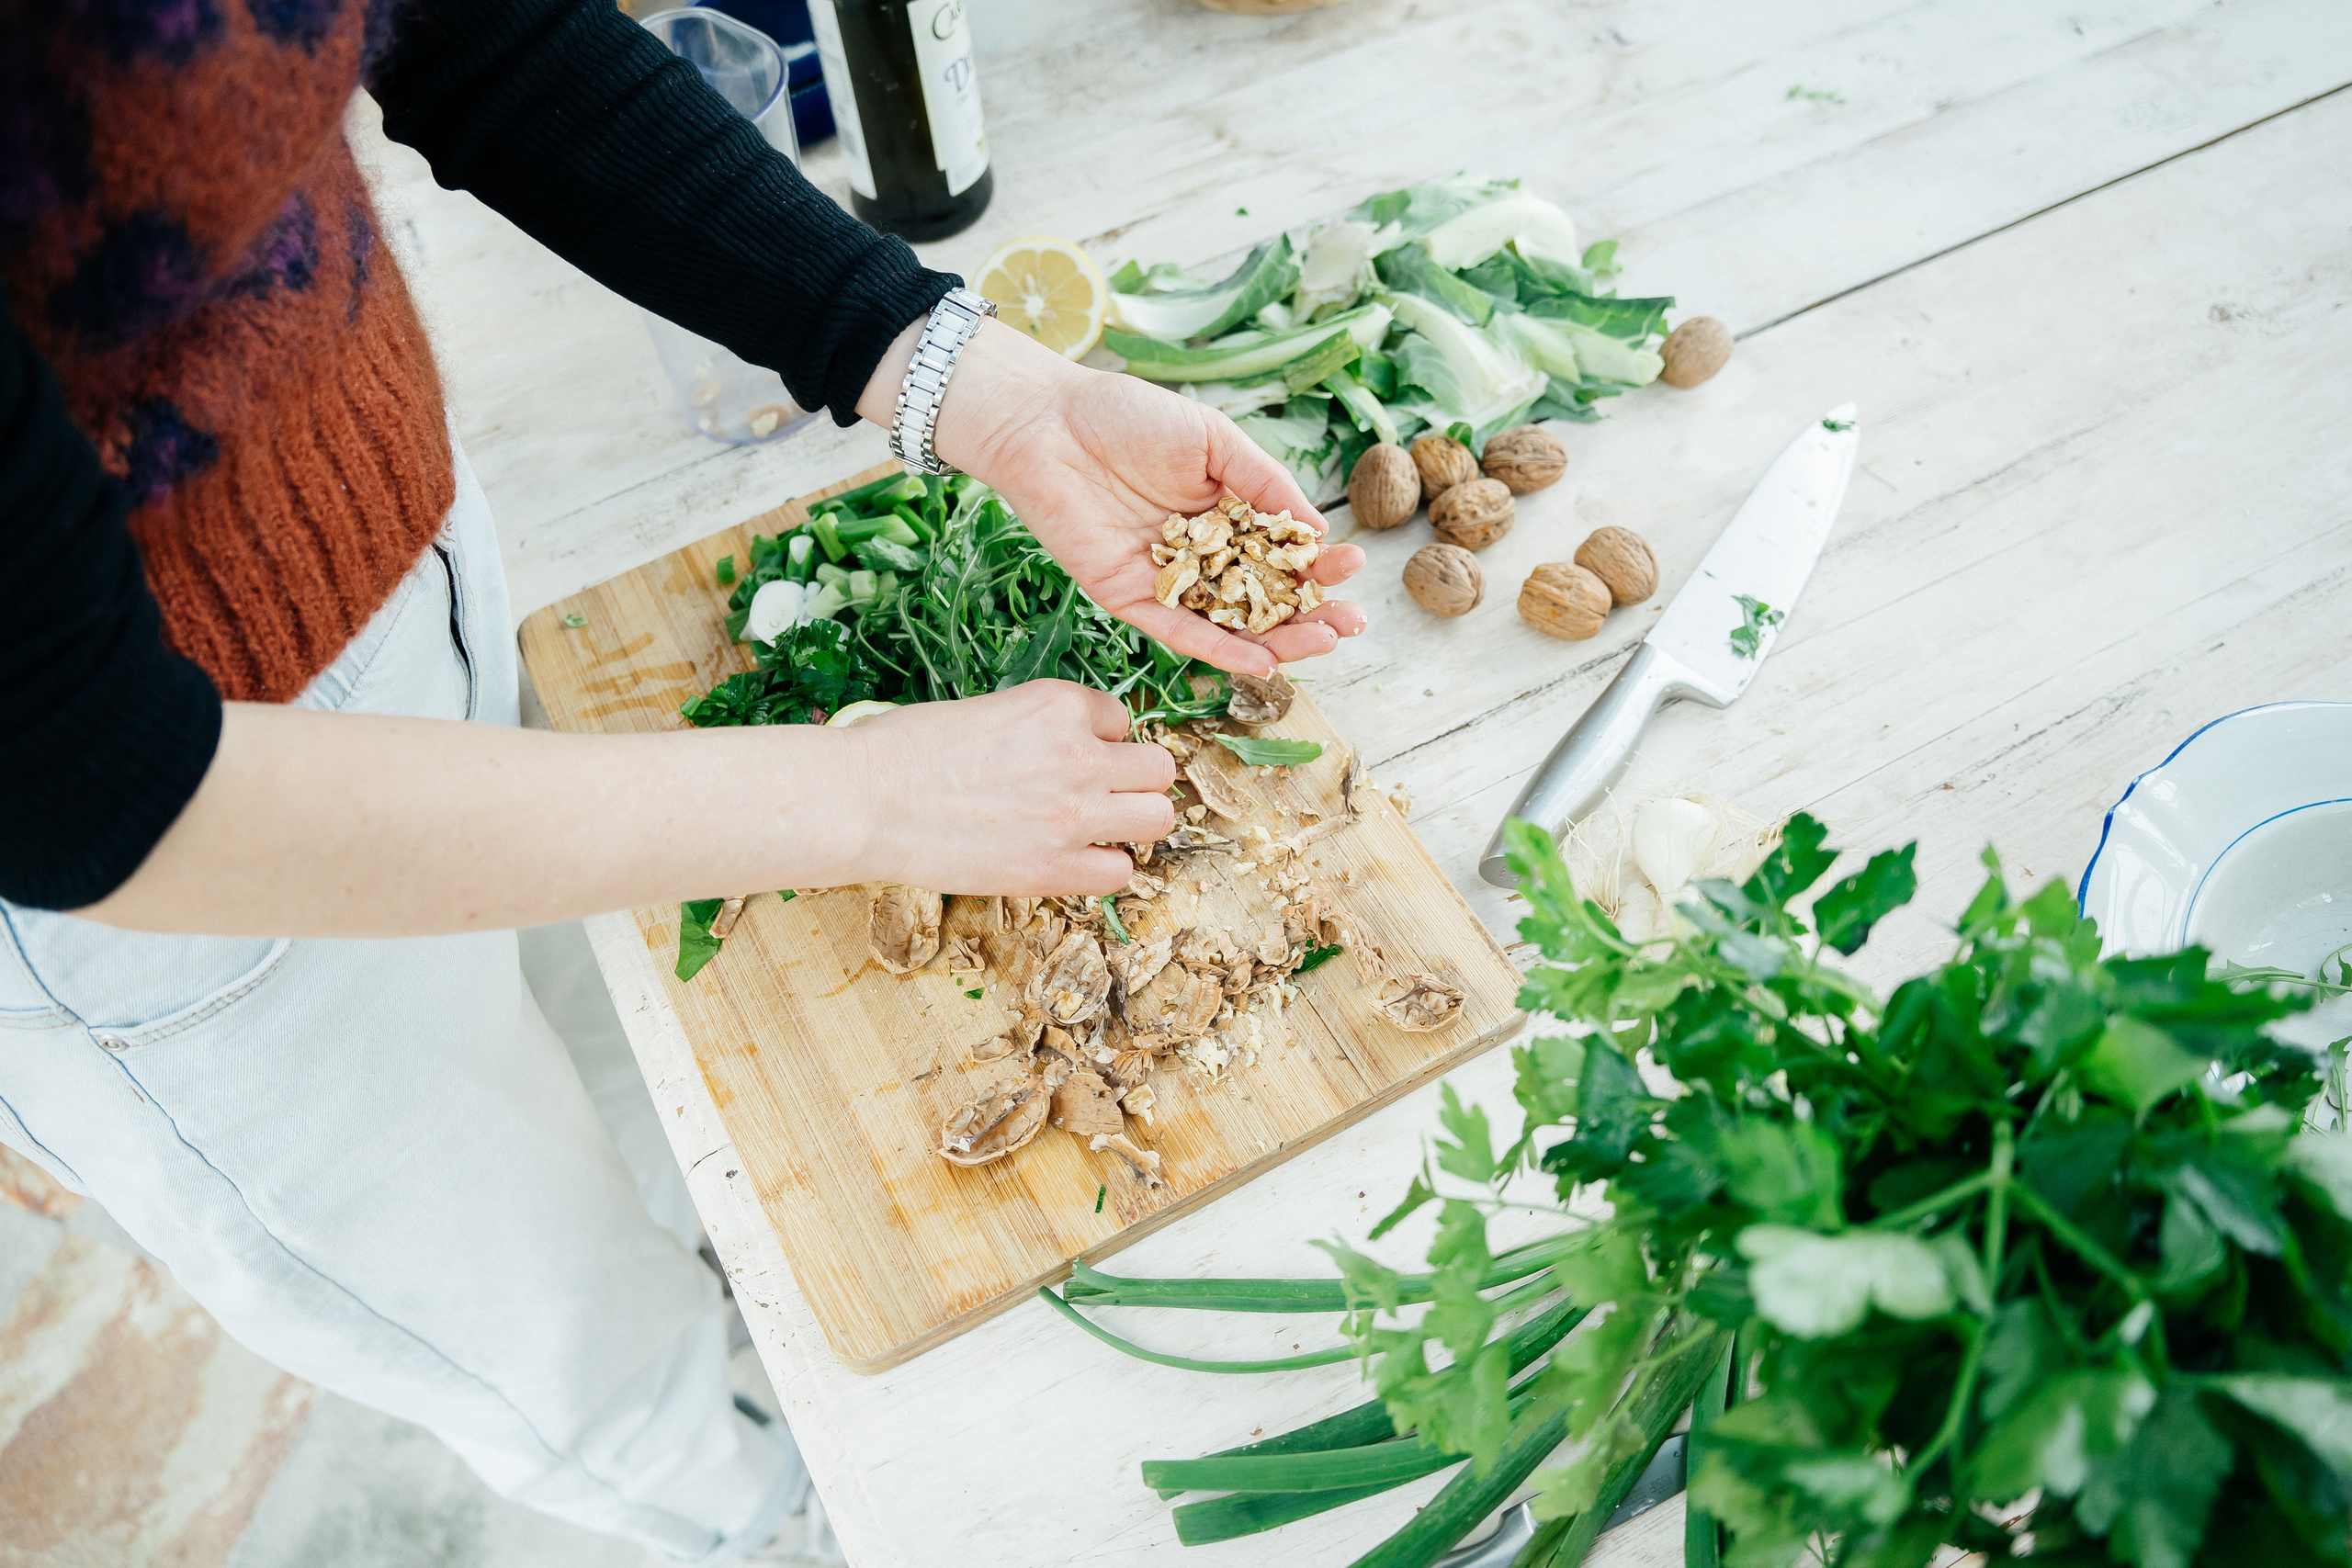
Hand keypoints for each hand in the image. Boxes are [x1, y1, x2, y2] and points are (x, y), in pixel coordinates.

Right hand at [841, 681, 1175, 894]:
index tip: (1068, 757)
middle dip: (1133, 781)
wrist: (866, 801)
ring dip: (1131, 824)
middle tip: (1097, 795)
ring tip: (1092, 829)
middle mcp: (1080, 755)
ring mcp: (1074, 814)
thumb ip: (1040, 730)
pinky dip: (1099, 869)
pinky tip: (1067, 862)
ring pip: (1158, 818)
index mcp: (1060, 705)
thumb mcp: (987, 712)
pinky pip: (1120, 873)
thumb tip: (1063, 752)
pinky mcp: (1054, 868)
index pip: (1121, 720)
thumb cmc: (905, 750)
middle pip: (1159, 768)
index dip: (1098, 741)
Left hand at [860, 319, 1367, 677]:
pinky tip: (1262, 661)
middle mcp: (1202, 554)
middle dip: (1311, 613)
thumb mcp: (1214, 441)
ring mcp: (1168, 581)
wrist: (1047, 424)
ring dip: (1279, 640)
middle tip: (1350, 623)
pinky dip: (1221, 650)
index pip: (1282, 552)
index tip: (1352, 569)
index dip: (1319, 566)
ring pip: (1231, 625)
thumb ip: (1264, 484)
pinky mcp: (1130, 599)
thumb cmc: (1128, 417)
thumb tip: (1314, 530)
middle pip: (1264, 598)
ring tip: (1323, 643)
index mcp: (1225, 514)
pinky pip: (1180, 633)